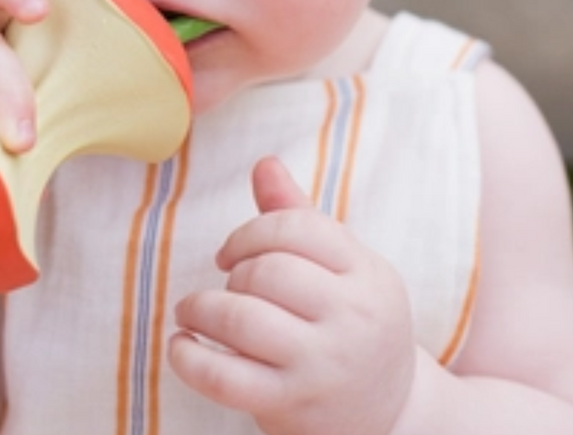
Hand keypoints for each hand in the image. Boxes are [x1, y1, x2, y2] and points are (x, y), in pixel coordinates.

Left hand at [170, 157, 416, 434]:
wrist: (392, 414)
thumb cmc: (353, 322)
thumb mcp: (343, 267)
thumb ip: (298, 215)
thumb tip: (263, 163)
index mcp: (367, 273)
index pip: (298, 227)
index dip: (251, 231)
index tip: (231, 252)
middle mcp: (352, 318)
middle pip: (268, 271)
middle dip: (232, 271)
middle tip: (225, 285)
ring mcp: (322, 366)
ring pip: (242, 319)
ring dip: (201, 308)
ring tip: (191, 311)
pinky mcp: (291, 406)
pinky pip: (224, 378)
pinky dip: (189, 359)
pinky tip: (180, 347)